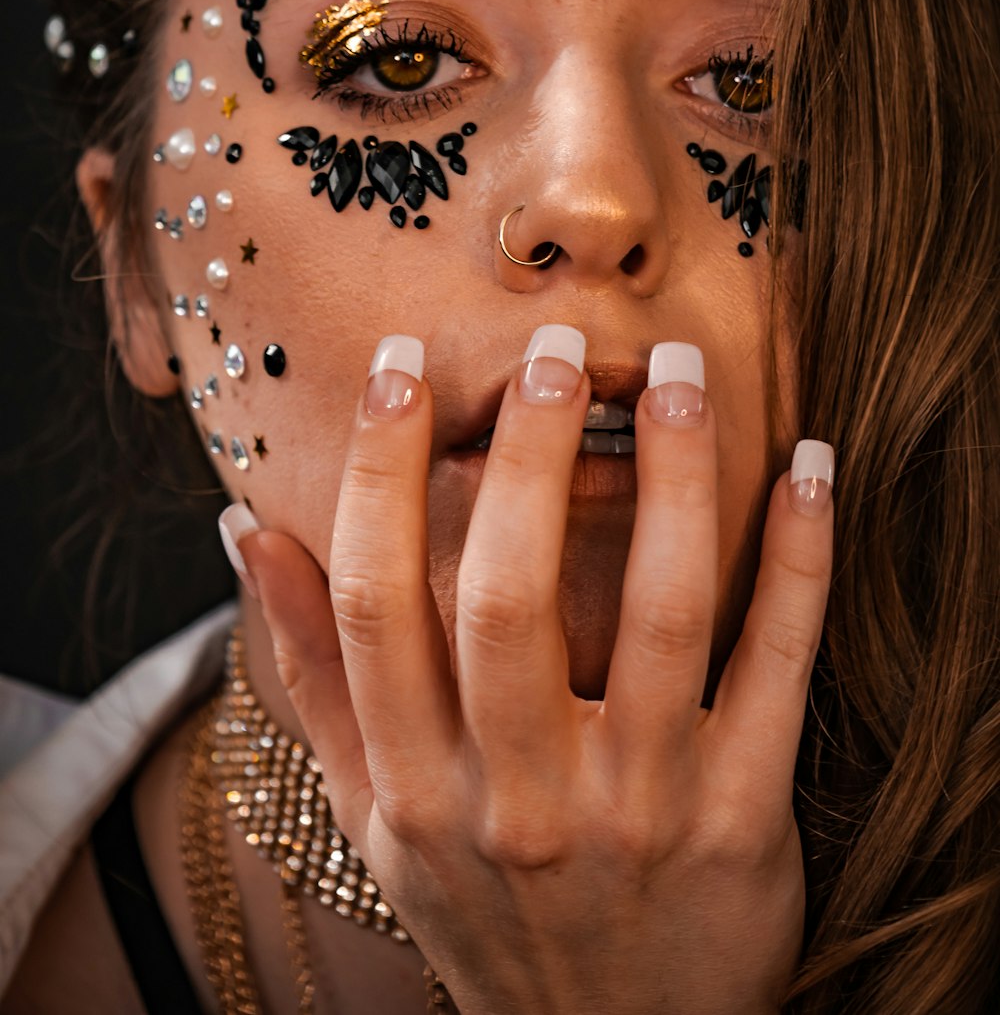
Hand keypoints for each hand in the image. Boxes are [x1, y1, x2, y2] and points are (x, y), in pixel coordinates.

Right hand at [233, 328, 834, 1014]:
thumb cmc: (484, 910)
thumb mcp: (376, 814)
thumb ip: (312, 673)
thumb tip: (246, 532)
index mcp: (417, 788)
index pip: (377, 602)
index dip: (377, 472)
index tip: (399, 367)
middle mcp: (519, 799)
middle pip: (509, 596)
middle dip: (525, 454)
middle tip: (550, 347)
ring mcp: (639, 809)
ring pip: (660, 611)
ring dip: (672, 478)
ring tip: (671, 373)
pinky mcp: (741, 821)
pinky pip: (777, 669)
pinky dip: (797, 560)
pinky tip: (805, 469)